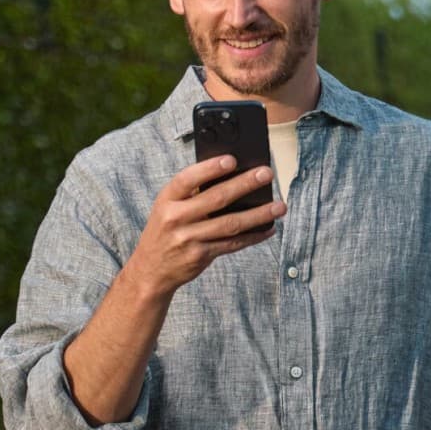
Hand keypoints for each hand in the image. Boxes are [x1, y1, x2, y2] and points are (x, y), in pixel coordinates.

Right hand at [125, 156, 286, 298]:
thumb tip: (232, 177)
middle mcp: (175, 218)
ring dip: (258, 214)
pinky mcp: (201, 256)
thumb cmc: (166, 231)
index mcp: (167, 200)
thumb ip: (191, 195)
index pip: (187, 179)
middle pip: (216, 199)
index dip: (210, 168)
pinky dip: (253, 236)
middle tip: (266, 174)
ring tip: (279, 206)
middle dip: (244, 184)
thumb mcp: (168, 208)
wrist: (151, 270)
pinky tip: (268, 228)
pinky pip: (233, 244)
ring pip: (230, 224)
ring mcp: (188, 239)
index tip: (232, 159)